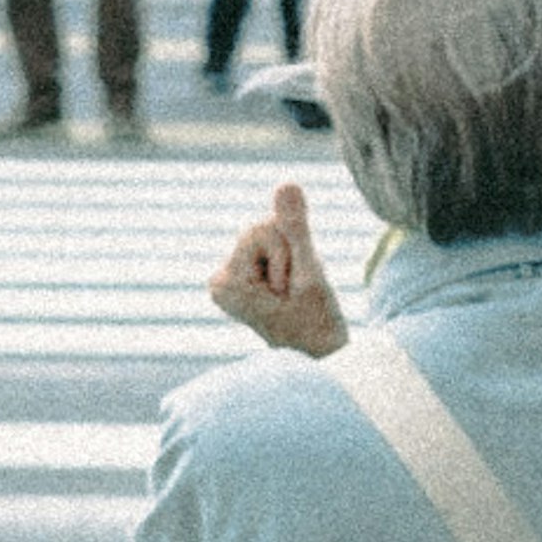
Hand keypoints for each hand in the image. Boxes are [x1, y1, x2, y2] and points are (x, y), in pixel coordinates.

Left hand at [210, 179, 345, 357]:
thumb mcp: (310, 272)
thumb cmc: (317, 324)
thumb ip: (296, 228)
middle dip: (291, 255)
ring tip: (295, 296)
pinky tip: (291, 291)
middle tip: (295, 295)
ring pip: (271, 232)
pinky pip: (275, 241)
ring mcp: (230, 279)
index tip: (290, 294)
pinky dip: (292, 260)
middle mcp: (219, 279)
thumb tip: (286, 183)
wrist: (322, 358)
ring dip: (294, 259)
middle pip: (261, 227)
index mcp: (224, 282)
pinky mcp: (245, 276)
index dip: (288, 256)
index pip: (261, 229)